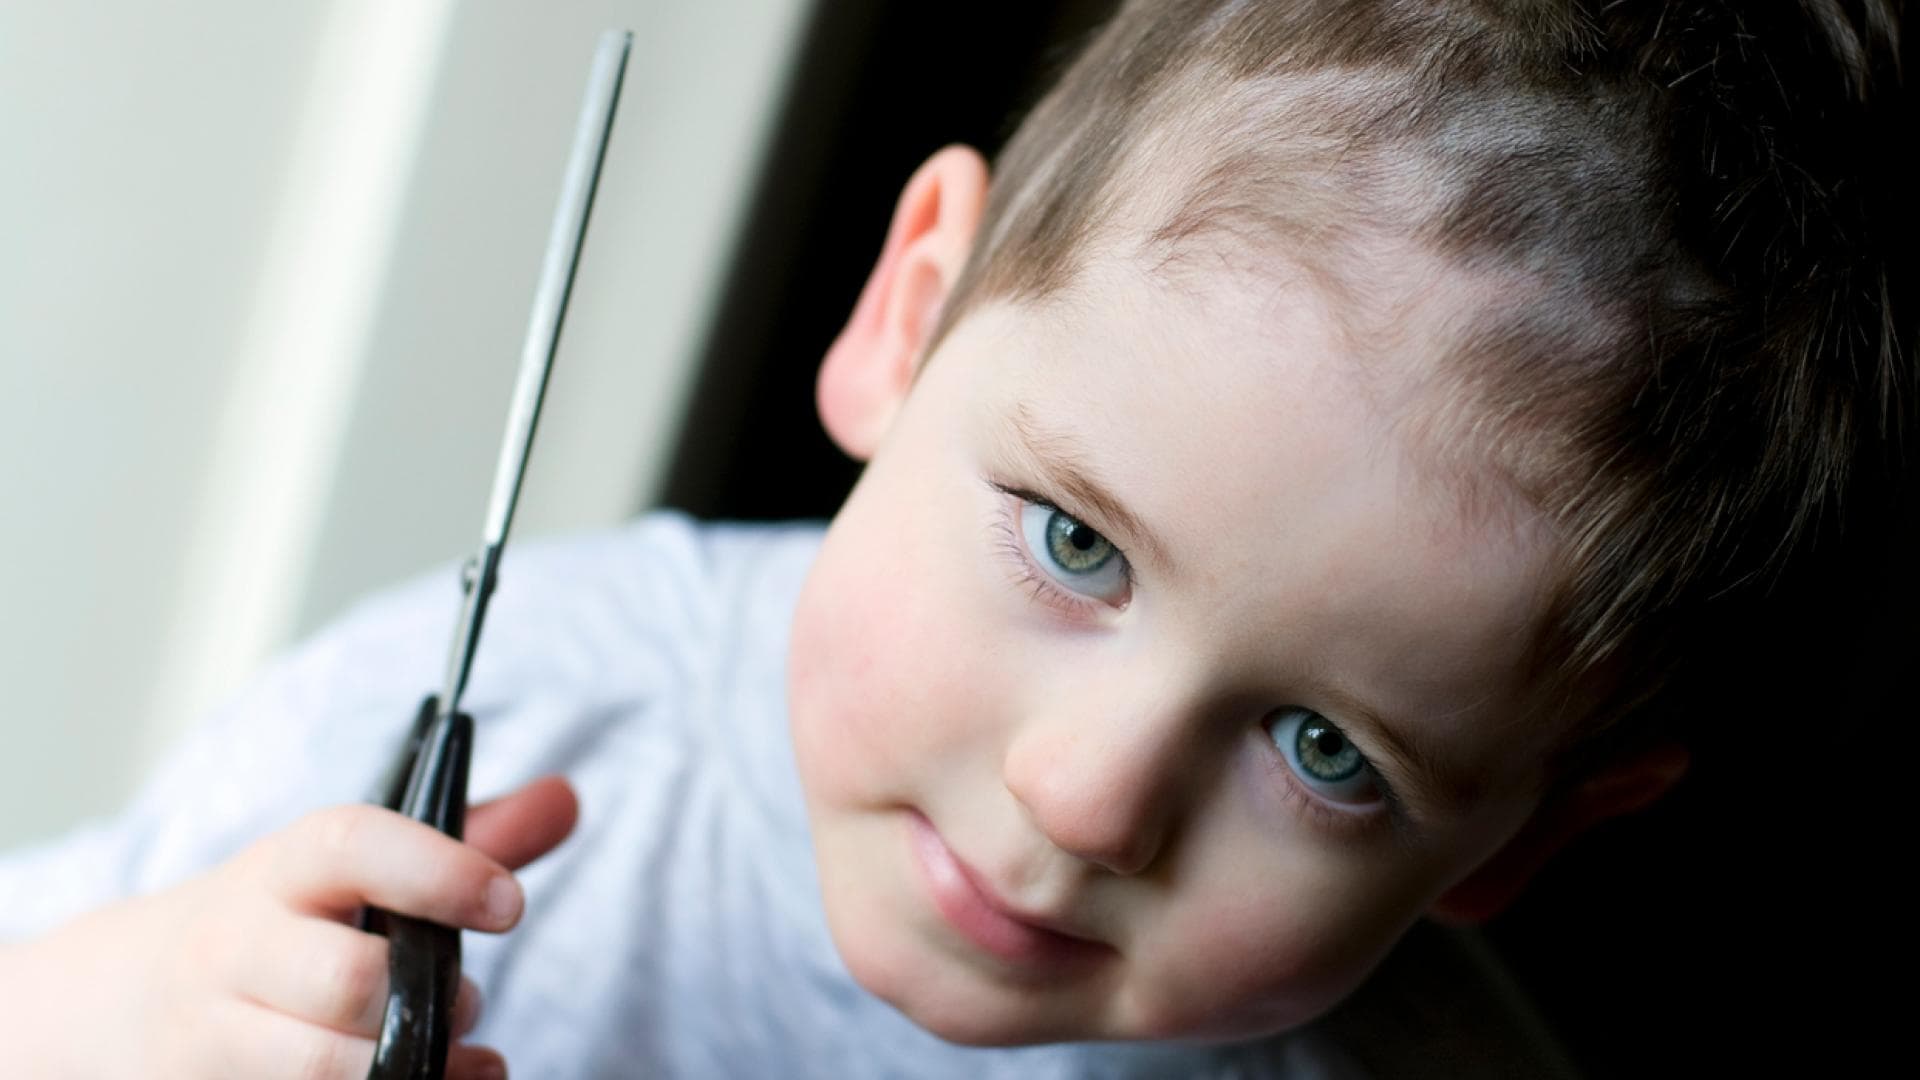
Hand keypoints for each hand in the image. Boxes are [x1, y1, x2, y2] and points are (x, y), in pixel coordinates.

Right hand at [0, 776, 578, 1078]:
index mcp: (283, 870)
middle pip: (344, 980)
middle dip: (424, 1000)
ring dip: (409, 1071)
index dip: (439, 871)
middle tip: (466, 1002)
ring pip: (321, 1068)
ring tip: (451, 1055)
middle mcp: (235, 947)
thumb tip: (567, 799)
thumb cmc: (285, 924)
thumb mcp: (356, 870)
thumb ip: (467, 839)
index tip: (510, 903)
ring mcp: (211, 1036)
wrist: (125, 998)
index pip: (352, 845)